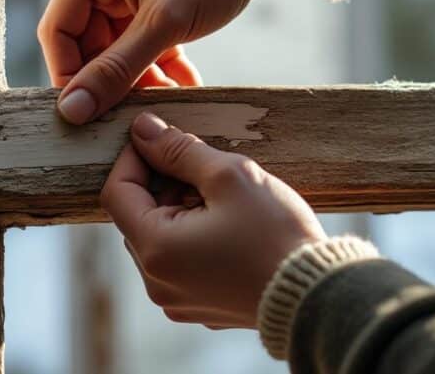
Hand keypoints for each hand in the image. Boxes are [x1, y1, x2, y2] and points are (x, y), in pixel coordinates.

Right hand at [38, 0, 279, 123]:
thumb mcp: (165, 23)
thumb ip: (117, 69)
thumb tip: (72, 110)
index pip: (58, 33)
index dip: (69, 77)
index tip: (86, 115)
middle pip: (88, 48)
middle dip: (112, 84)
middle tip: (133, 117)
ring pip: (118, 54)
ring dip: (140, 82)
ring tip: (166, 107)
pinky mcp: (151, 7)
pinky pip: (144, 48)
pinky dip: (160, 70)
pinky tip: (184, 91)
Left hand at [101, 112, 325, 328]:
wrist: (318, 295)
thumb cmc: (276, 234)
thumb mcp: (229, 176)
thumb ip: (179, 150)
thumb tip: (143, 129)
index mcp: (155, 251)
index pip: (116, 192)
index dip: (134, 157)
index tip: (162, 138)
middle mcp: (156, 283)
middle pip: (137, 216)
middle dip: (164, 185)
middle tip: (207, 172)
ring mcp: (177, 300)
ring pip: (160, 237)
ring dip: (181, 209)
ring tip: (224, 200)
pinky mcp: (200, 306)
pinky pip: (181, 261)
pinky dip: (195, 236)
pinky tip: (232, 226)